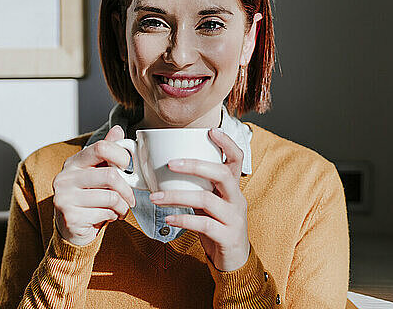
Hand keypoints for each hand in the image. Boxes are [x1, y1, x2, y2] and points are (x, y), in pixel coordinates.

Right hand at [52, 125, 135, 245]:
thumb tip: (118, 130)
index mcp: (73, 163)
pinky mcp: (70, 217)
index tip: (127, 166)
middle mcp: (65, 178)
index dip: (121, 155)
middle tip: (131, 198)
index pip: (100, 147)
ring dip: (123, 206)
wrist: (71, 228)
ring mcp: (65, 198)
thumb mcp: (97, 172)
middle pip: (110, 175)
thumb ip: (107, 152)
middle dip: (127, 189)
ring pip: (111, 197)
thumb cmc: (88, 197)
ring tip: (121, 209)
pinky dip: (114, 216)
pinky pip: (105, 213)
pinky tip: (110, 217)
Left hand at [149, 128, 249, 270]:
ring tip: (155, 197)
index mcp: (232, 188)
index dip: (227, 143)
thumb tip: (166, 171)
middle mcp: (236, 199)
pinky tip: (168, 219)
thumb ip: (197, 188)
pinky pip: (203, 224)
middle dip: (195, 165)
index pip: (236, 159)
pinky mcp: (227, 236)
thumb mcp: (210, 205)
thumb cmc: (217, 227)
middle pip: (222, 174)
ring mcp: (234, 218)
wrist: (234, 261)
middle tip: (170, 164)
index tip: (211, 130)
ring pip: (207, 199)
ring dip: (177, 196)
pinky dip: (183, 219)